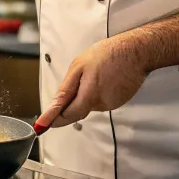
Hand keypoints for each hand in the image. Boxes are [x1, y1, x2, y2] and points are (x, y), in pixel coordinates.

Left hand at [35, 33, 149, 129]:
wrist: (136, 51)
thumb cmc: (108, 54)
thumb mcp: (79, 66)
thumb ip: (65, 90)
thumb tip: (54, 107)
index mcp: (89, 94)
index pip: (68, 115)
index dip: (54, 119)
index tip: (42, 126)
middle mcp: (101, 104)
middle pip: (78, 109)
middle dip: (73, 98)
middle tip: (80, 77)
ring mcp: (111, 104)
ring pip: (90, 104)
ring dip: (87, 93)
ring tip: (96, 73)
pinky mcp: (119, 102)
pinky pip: (101, 100)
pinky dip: (98, 91)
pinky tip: (105, 77)